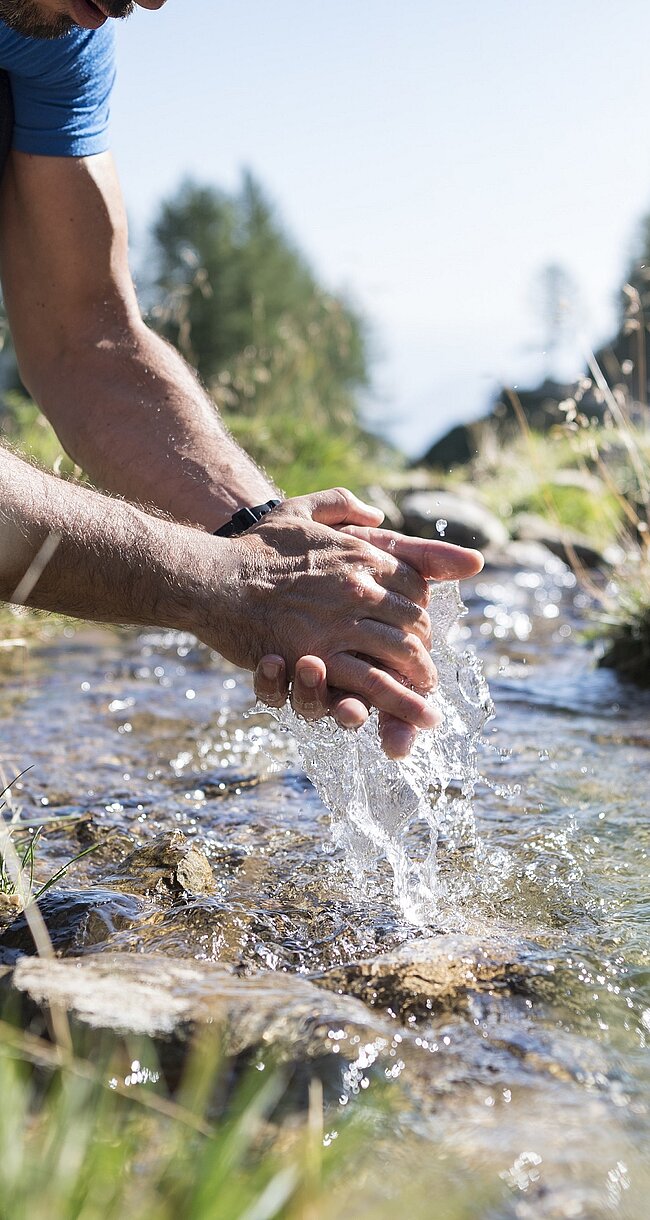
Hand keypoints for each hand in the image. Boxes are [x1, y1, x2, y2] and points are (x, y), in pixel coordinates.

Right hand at [201, 488, 440, 730]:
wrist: (211, 579)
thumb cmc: (253, 548)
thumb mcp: (299, 510)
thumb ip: (339, 503)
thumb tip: (377, 514)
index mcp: (361, 555)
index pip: (414, 586)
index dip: (421, 611)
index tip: (419, 629)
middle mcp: (360, 588)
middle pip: (414, 622)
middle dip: (425, 650)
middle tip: (426, 672)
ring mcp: (341, 622)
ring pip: (401, 654)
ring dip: (419, 679)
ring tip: (427, 702)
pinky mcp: (318, 656)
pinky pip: (369, 681)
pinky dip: (396, 699)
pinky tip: (408, 711)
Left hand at [252, 521, 483, 757]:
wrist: (281, 543)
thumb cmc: (338, 550)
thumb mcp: (381, 548)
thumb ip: (426, 559)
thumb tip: (476, 561)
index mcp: (378, 655)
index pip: (397, 695)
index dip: (404, 717)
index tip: (407, 733)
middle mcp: (343, 672)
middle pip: (353, 711)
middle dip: (352, 716)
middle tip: (350, 711)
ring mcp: (307, 674)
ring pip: (311, 706)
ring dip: (310, 696)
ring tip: (306, 667)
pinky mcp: (273, 670)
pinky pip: (271, 692)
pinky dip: (271, 684)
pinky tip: (270, 662)